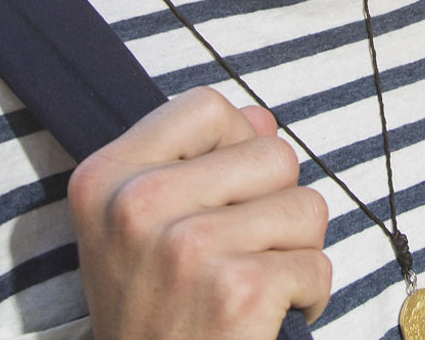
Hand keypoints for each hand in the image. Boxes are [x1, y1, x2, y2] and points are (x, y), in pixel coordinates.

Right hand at [68, 86, 332, 339]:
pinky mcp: (238, 290)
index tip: (221, 195)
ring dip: (296, 253)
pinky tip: (266, 319)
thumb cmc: (154, 316)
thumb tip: (260, 119)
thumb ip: (191, 162)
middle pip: (272, 153)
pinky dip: (308, 296)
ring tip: (251, 288)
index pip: (206, 106)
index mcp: (106, 178)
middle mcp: (137, 205)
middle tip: (237, 257)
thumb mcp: (138, 230)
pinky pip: (318, 263)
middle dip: (276, 206)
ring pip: (307, 207)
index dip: (236, 144)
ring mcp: (188, 246)